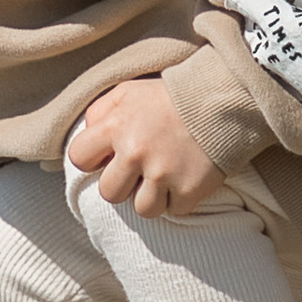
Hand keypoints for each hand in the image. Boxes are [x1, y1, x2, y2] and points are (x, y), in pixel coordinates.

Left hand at [64, 77, 226, 217]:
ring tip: (164, 177)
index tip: (108, 157)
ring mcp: (163, 173)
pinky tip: (185, 177)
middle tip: (140, 171)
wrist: (222, 100)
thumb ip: (101, 111)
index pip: (78, 158)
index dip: (91, 160)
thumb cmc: (170, 97)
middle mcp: (136, 152)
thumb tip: (87, 133)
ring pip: (142, 209)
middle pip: (109, 193)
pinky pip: (174, 209)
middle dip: (122, 185)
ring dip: (152, 196)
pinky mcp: (189, 189)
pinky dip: (179, 198)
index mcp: (116, 126)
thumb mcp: (129, 91)